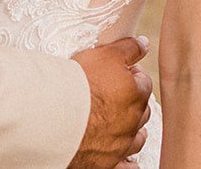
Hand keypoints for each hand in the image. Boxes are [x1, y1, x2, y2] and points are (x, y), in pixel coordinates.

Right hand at [69, 36, 151, 168]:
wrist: (56, 117)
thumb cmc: (80, 84)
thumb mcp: (105, 55)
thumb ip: (128, 49)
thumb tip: (144, 43)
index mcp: (135, 95)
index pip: (143, 82)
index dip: (132, 75)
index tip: (119, 72)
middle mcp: (132, 121)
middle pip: (142, 110)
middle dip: (133, 102)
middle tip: (116, 94)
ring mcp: (121, 144)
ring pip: (136, 138)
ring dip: (132, 130)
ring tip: (119, 123)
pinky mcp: (107, 162)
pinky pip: (126, 166)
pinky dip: (127, 163)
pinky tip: (124, 159)